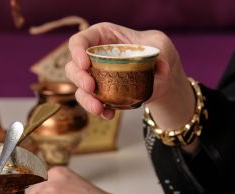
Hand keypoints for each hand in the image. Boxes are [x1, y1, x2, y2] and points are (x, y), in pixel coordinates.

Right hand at [65, 22, 194, 130]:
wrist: (159, 75)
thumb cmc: (155, 52)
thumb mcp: (161, 46)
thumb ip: (160, 53)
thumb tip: (162, 67)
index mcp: (102, 37)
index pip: (80, 40)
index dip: (77, 51)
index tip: (85, 63)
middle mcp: (93, 57)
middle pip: (73, 66)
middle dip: (78, 78)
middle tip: (90, 87)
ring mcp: (94, 77)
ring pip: (78, 88)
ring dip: (85, 99)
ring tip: (98, 108)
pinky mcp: (99, 94)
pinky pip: (91, 103)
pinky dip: (99, 110)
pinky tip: (109, 114)